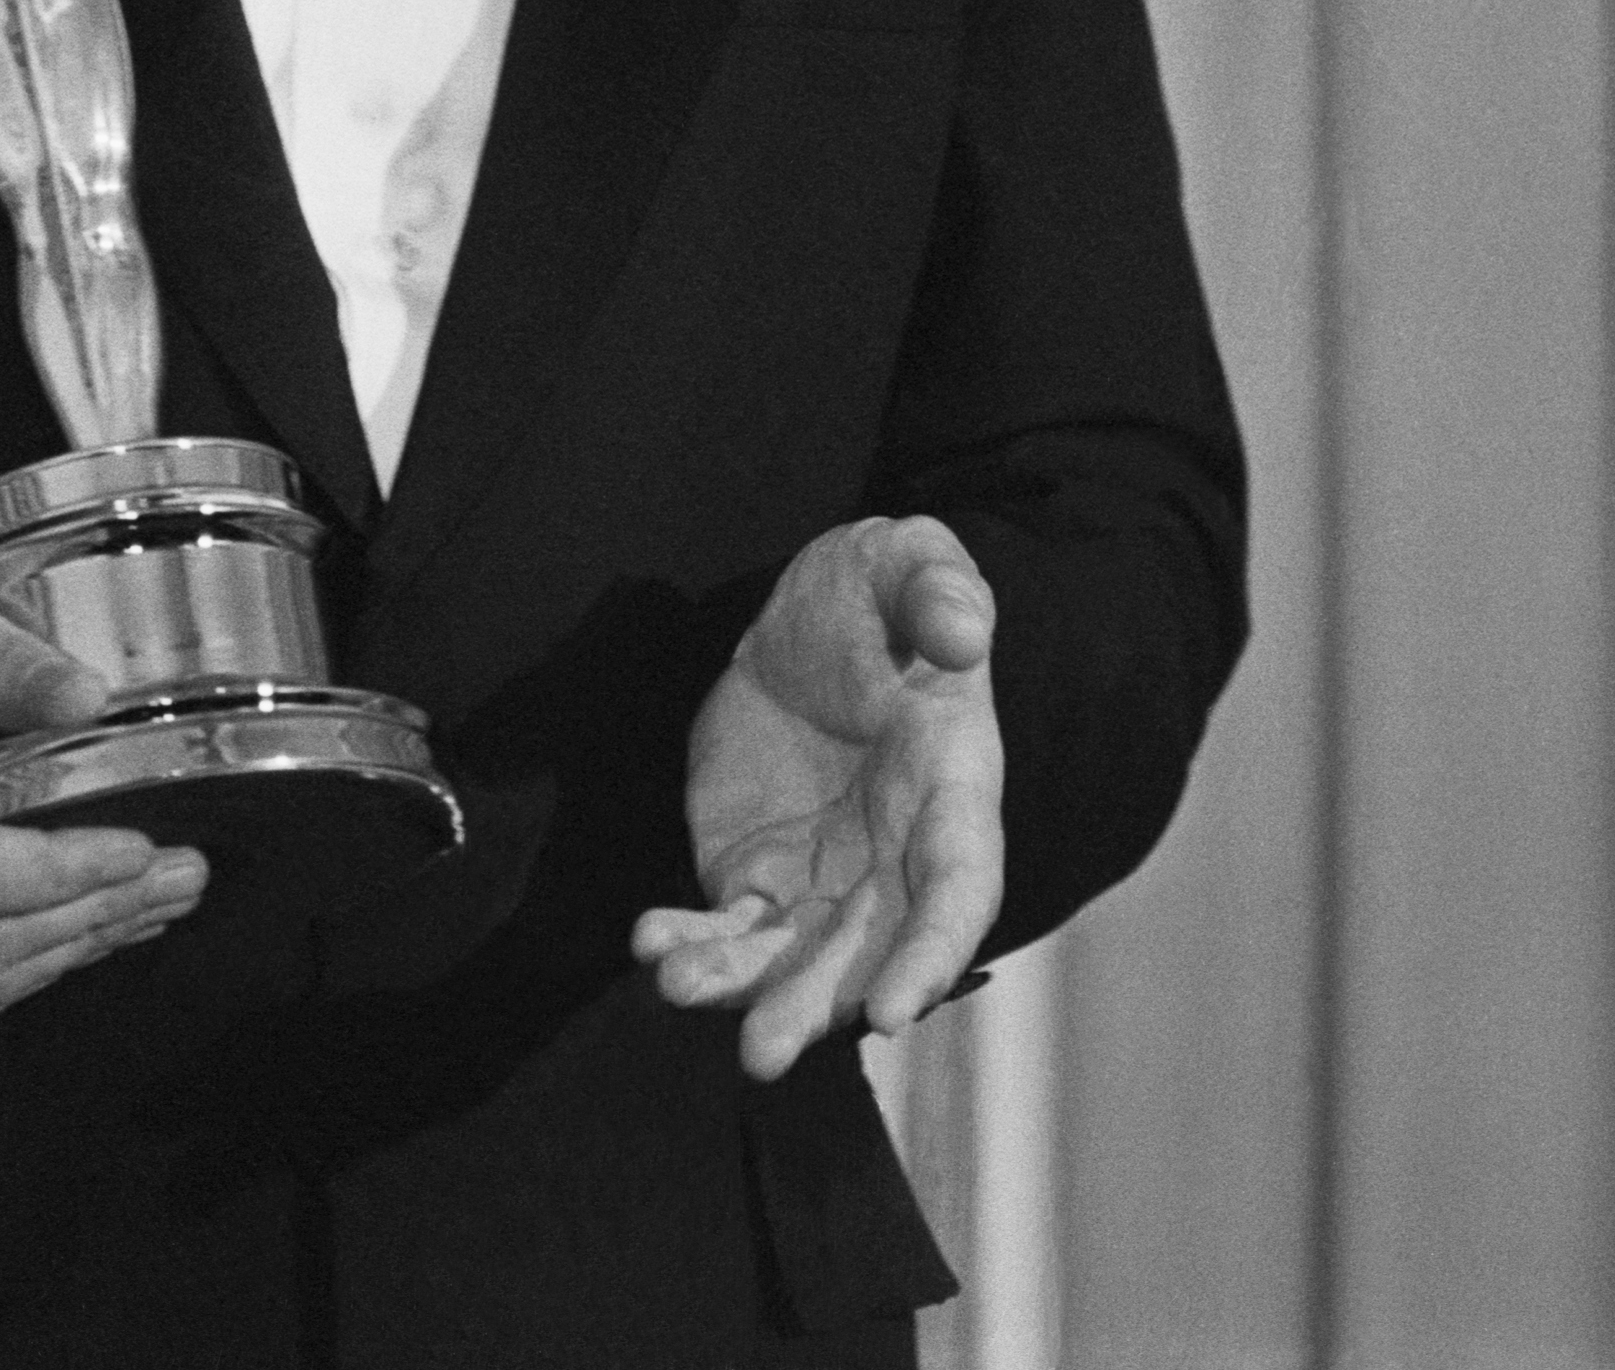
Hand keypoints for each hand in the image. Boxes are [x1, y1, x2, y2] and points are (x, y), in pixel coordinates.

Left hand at [632, 514, 1001, 1077]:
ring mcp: (824, 877)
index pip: (956, 891)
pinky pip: (729, 926)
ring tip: (677, 987)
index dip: (929, 955)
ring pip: (790, 959)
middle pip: (865, 957)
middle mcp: (893, 857)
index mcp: (950, 791)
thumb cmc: (881, 592)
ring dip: (739, 988)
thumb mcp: (909, 562)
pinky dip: (692, 942)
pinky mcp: (757, 874)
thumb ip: (940, 589)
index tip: (890, 1011)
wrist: (809, 616)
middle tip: (759, 1052)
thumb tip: (963, 632)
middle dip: (813, 1007)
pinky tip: (651, 944)